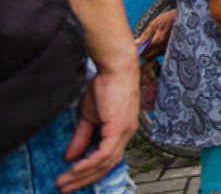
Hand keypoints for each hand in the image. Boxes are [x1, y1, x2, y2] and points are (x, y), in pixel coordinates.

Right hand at [56, 62, 138, 192]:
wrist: (115, 68)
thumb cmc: (105, 87)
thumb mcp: (89, 116)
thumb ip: (82, 136)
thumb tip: (70, 157)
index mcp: (121, 132)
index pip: (108, 160)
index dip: (90, 172)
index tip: (71, 180)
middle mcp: (127, 135)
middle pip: (106, 166)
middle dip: (84, 179)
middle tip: (64, 188)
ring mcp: (125, 132)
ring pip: (105, 163)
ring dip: (83, 174)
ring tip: (64, 182)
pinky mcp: (120, 127)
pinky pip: (105, 153)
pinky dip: (90, 163)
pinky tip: (75, 168)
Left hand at [135, 8, 175, 59]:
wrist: (182, 18)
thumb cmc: (168, 19)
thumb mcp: (155, 23)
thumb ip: (146, 34)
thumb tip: (137, 43)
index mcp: (157, 41)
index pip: (144, 52)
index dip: (138, 49)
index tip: (137, 45)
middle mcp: (162, 47)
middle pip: (148, 56)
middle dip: (144, 52)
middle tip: (143, 44)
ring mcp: (167, 49)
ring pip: (154, 56)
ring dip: (150, 52)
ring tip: (150, 43)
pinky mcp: (170, 49)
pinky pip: (160, 53)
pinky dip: (156, 51)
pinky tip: (157, 43)